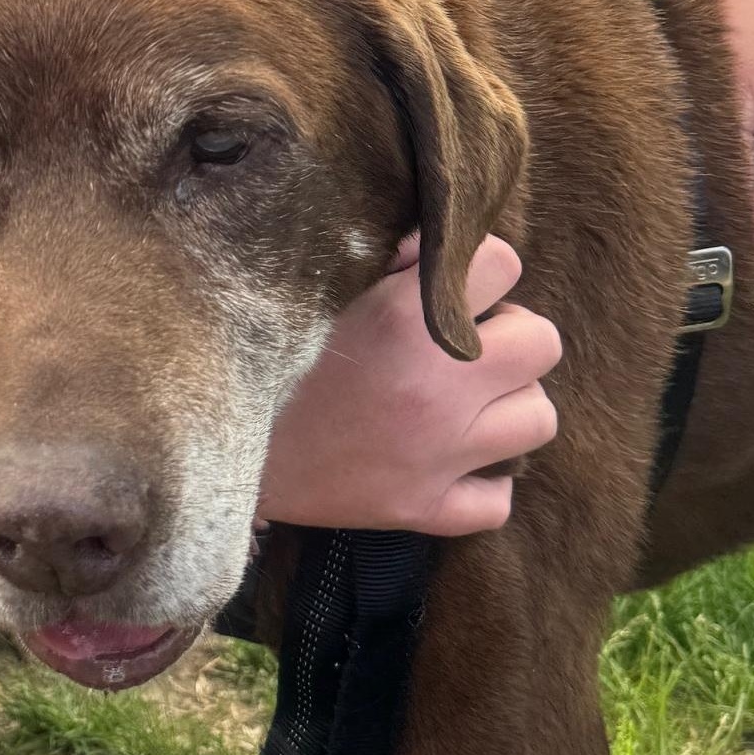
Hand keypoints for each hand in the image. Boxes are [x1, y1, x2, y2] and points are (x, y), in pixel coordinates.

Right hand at [258, 235, 560, 535]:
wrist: (210, 446)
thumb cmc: (258, 357)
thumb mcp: (314, 288)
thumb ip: (380, 261)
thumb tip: (426, 244)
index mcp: (406, 320)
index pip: (504, 263)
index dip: (473, 268)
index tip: (437, 284)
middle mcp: (439, 388)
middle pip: (543, 342)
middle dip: (505, 336)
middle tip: (458, 345)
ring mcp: (439, 456)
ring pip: (538, 419)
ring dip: (505, 405)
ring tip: (460, 402)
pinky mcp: (423, 510)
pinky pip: (498, 500)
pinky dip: (481, 480)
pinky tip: (446, 461)